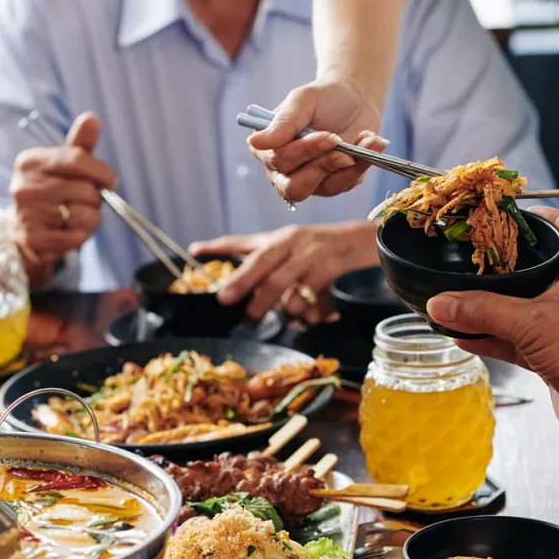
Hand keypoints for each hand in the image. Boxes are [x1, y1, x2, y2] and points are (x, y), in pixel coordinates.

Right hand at [9, 111, 116, 283]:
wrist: (25, 234)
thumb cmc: (53, 195)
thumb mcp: (65, 167)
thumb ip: (80, 145)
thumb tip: (92, 118)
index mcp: (30, 162)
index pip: (77, 159)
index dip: (102, 172)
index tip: (111, 180)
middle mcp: (23, 186)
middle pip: (85, 190)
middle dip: (95, 200)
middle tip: (87, 203)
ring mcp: (26, 214)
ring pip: (84, 216)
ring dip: (90, 220)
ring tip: (77, 218)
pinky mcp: (33, 239)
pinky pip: (76, 238)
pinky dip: (81, 237)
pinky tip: (69, 233)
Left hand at [189, 221, 377, 322]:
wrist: (364, 241)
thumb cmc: (322, 252)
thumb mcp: (292, 253)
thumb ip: (269, 271)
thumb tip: (247, 301)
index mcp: (277, 239)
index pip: (243, 241)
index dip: (218, 246)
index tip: (195, 251)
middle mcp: (291, 243)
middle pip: (260, 261)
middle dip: (240, 281)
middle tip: (223, 299)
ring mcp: (310, 255)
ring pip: (281, 282)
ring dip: (267, 303)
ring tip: (255, 317)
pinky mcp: (328, 269)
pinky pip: (308, 296)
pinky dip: (302, 312)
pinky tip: (299, 318)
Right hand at [246, 78, 388, 201]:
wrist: (356, 98)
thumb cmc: (324, 97)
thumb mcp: (302, 101)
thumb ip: (282, 122)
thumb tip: (254, 142)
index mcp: (269, 150)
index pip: (279, 162)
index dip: (304, 152)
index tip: (328, 135)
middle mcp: (285, 172)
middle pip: (294, 186)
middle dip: (322, 166)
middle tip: (341, 143)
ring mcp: (311, 182)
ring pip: (323, 189)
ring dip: (346, 165)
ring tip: (365, 138)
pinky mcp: (335, 184)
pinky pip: (346, 184)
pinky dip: (362, 164)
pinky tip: (372, 142)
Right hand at [426, 207, 558, 466]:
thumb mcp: (531, 324)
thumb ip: (482, 311)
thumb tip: (441, 303)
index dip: (548, 217)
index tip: (519, 214)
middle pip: (545, 266)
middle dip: (511, 262)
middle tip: (481, 253)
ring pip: (526, 305)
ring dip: (495, 304)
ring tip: (462, 296)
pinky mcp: (556, 353)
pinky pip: (518, 338)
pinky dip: (492, 336)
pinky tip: (464, 336)